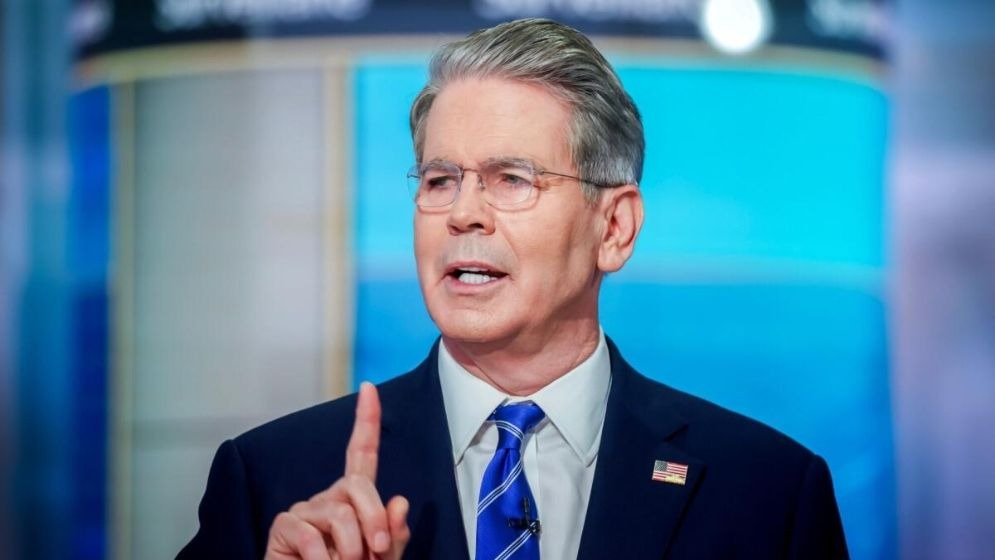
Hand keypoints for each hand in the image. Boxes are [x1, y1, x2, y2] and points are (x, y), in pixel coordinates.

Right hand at [265, 382, 410, 559]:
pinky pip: (313, 536)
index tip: (370, 388)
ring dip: (352, 550)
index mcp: (353, 500)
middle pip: (358, 485)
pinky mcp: (283, 527)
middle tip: (376, 555)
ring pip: (340, 512)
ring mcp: (303, 510)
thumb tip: (400, 501)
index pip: (362, 454)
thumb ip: (394, 535)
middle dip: (374, 520)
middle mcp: (327, 498)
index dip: (367, 420)